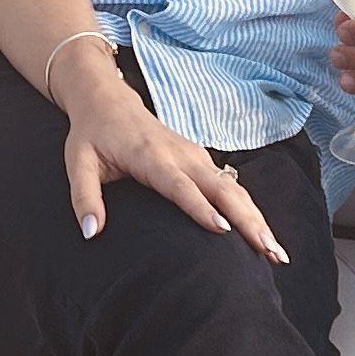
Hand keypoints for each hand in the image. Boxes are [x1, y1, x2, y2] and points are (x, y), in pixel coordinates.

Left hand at [55, 70, 284, 262]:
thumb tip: (91, 233)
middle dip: (248, 221)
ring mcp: (196, 156)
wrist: (109, 100)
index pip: (180, 186)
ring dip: (258, 220)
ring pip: (234, 189)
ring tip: (277, 254)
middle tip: (270, 254)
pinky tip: (263, 236)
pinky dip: (250, 211)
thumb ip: (84, 197)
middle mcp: (181, 155)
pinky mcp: (202, 160)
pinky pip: (231, 187)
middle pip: (222, 189)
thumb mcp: (77, 163)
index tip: (223, 231)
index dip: (201, 207)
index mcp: (151, 157)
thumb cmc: (92, 135)